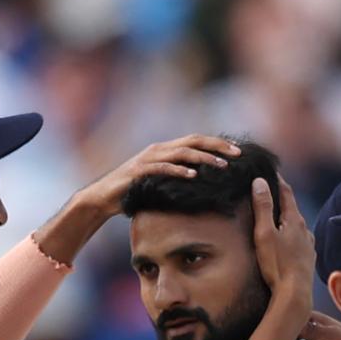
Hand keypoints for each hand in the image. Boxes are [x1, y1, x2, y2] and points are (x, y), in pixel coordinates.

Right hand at [79, 135, 240, 221]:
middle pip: (194, 141)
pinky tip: (193, 176)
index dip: (217, 144)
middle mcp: (159, 149)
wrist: (102, 198)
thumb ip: (177, 181)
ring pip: (181, 152)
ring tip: (221, 166)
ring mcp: (148, 158)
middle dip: (217, 147)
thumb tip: (201, 188)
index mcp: (165, 150)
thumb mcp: (160, 185)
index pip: (196, 141)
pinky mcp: (139, 171)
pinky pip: (163, 168)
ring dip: (203, 159)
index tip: (238, 152)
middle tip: (237, 154)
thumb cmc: (133, 193)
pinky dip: (179, 170)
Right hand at [249, 177, 316, 304]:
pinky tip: (287, 243)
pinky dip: (292, 237)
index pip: (286, 192)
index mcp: (294, 220)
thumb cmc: (277, 264)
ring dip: (287, 220)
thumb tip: (260, 182)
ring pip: (297, 226)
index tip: (270, 171)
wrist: (294, 294)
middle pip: (292, 209)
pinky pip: (300, 242)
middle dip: (282, 200)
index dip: (277, 180)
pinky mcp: (308, 259)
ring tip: (276, 219)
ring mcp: (308, 245)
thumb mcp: (264, 233)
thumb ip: (263, 207)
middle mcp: (305, 230)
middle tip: (270, 192)